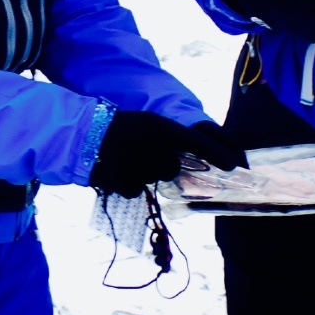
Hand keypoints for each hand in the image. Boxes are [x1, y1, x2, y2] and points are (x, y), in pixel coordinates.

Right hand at [89, 112, 246, 198]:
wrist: (80, 135)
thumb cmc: (115, 126)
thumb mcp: (144, 124)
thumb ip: (164, 139)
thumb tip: (182, 159)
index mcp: (158, 126)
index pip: (196, 141)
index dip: (217, 154)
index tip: (233, 166)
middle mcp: (153, 146)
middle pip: (172, 167)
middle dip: (162, 164)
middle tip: (142, 154)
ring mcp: (140, 166)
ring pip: (153, 178)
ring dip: (143, 173)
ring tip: (124, 159)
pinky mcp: (126, 183)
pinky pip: (136, 189)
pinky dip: (128, 183)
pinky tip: (115, 170)